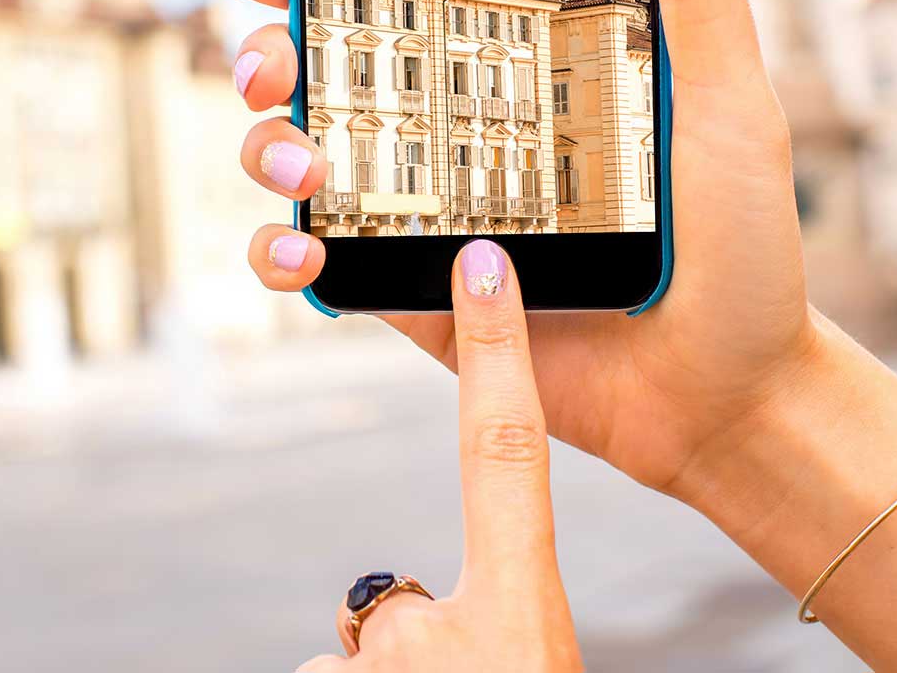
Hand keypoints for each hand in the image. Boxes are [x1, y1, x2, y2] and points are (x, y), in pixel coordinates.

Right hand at [207, 0, 815, 496]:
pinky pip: (316, 267)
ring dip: (264, 146)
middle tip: (268, 65)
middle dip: (261, 52)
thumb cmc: (741, 251)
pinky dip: (281, 252)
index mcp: (511, 70)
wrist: (727, 399)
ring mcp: (424, 217)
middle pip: (316, 69)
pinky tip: (302, 250)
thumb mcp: (726, 107)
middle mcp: (453, 131)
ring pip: (295, 159)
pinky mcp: (411, 299)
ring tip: (302, 162)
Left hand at [297, 239, 581, 672]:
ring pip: (362, 647)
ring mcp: (376, 665)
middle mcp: (441, 632)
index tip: (481, 265)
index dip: (494, 353)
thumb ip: (498, 623)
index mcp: (521, 617)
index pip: (505, 453)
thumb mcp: (534, 670)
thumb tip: (420, 612)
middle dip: (414, 637)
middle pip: (401, 596)